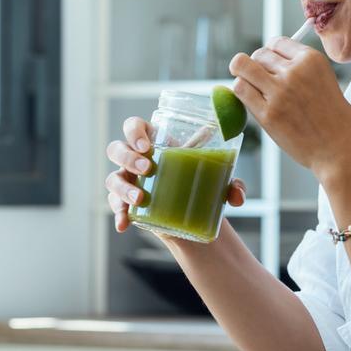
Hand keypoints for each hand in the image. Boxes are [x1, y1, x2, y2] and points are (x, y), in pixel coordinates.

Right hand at [104, 116, 246, 232]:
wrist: (195, 215)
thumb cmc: (202, 184)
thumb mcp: (218, 181)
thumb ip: (232, 185)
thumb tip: (237, 194)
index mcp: (156, 142)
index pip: (134, 126)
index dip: (134, 131)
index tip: (147, 145)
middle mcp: (136, 159)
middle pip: (117, 149)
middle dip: (128, 157)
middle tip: (147, 168)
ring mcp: (129, 181)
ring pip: (112, 178)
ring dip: (123, 187)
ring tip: (140, 197)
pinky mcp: (127, 203)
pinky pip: (114, 205)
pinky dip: (119, 214)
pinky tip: (124, 224)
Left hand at [229, 37, 350, 178]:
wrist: (341, 149)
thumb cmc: (335, 119)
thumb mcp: (325, 80)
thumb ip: (300, 68)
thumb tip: (270, 60)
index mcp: (312, 60)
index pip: (277, 42)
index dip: (271, 53)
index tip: (272, 65)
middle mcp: (294, 71)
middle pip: (259, 54)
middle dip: (257, 65)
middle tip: (262, 81)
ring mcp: (279, 92)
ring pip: (242, 67)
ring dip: (243, 75)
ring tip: (251, 87)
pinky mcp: (267, 114)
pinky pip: (240, 90)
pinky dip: (241, 92)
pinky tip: (250, 100)